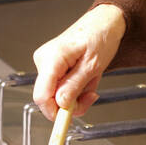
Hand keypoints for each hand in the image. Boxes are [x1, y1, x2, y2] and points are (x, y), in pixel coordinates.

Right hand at [32, 4, 125, 120]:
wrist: (103, 24)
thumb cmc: (100, 37)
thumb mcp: (92, 65)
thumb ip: (75, 85)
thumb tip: (61, 103)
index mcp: (52, 58)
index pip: (41, 95)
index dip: (54, 112)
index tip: (68, 120)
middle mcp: (44, 61)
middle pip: (50, 98)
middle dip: (73, 102)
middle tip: (92, 94)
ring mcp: (46, 64)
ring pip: (57, 95)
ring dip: (77, 94)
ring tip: (91, 80)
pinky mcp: (51, 68)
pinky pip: (61, 88)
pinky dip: (76, 88)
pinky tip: (86, 77)